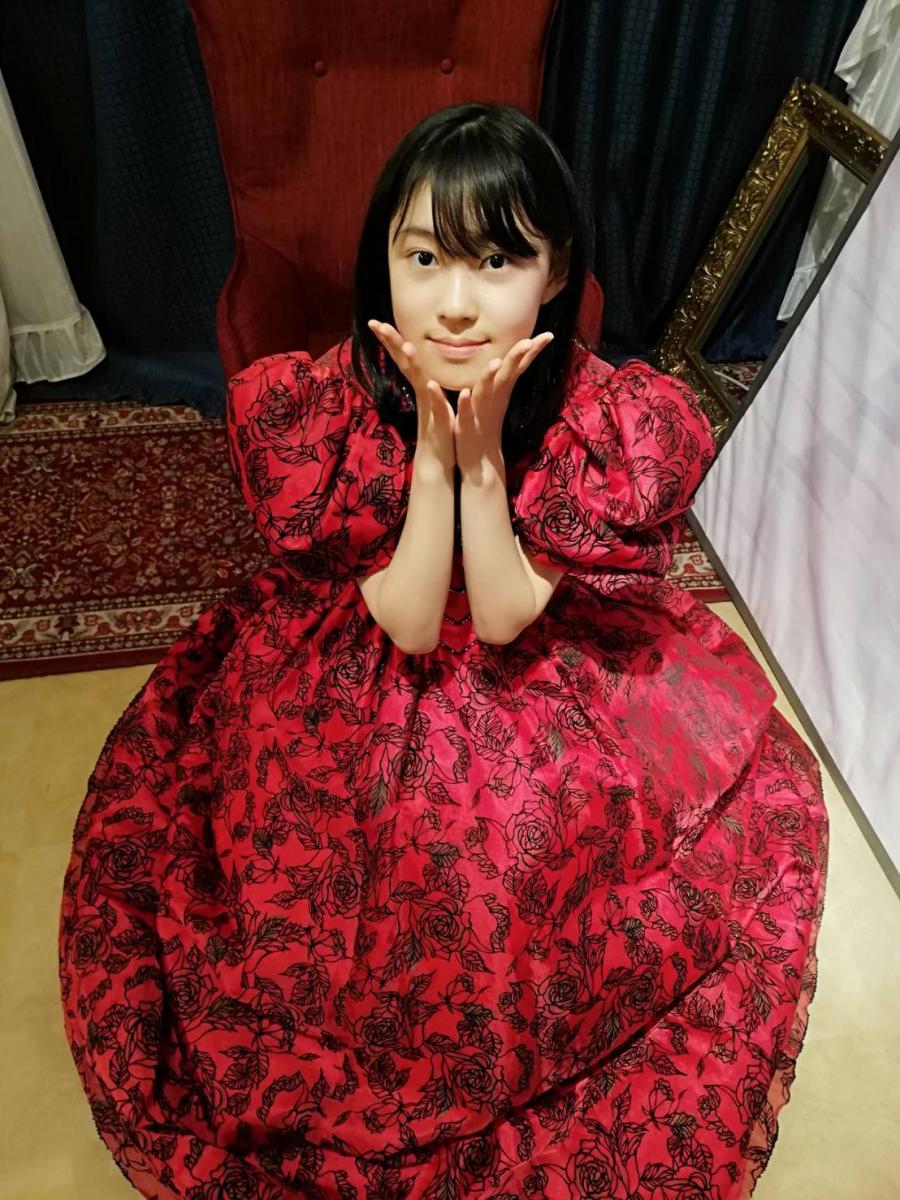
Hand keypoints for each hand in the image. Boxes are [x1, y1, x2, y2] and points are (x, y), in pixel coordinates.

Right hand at [368, 320, 455, 471]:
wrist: (438, 461)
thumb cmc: (438, 430)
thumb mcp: (435, 401)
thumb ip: (427, 385)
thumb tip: (422, 371)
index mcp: (422, 385)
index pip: (404, 358)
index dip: (391, 340)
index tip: (377, 322)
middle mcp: (421, 392)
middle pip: (404, 363)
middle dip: (391, 343)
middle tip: (375, 323)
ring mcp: (428, 407)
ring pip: (419, 381)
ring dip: (412, 364)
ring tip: (407, 345)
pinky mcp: (438, 422)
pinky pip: (436, 407)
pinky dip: (434, 396)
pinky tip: (429, 384)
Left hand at [454, 332, 553, 476]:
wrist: (479, 463)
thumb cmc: (485, 427)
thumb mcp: (493, 399)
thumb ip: (500, 380)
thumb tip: (505, 362)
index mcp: (501, 391)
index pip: (519, 366)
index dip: (532, 351)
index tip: (549, 335)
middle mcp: (495, 399)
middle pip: (508, 374)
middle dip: (518, 357)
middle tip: (530, 342)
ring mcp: (481, 412)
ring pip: (487, 390)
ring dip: (490, 376)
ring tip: (497, 363)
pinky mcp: (467, 426)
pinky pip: (467, 412)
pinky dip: (466, 403)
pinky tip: (465, 393)